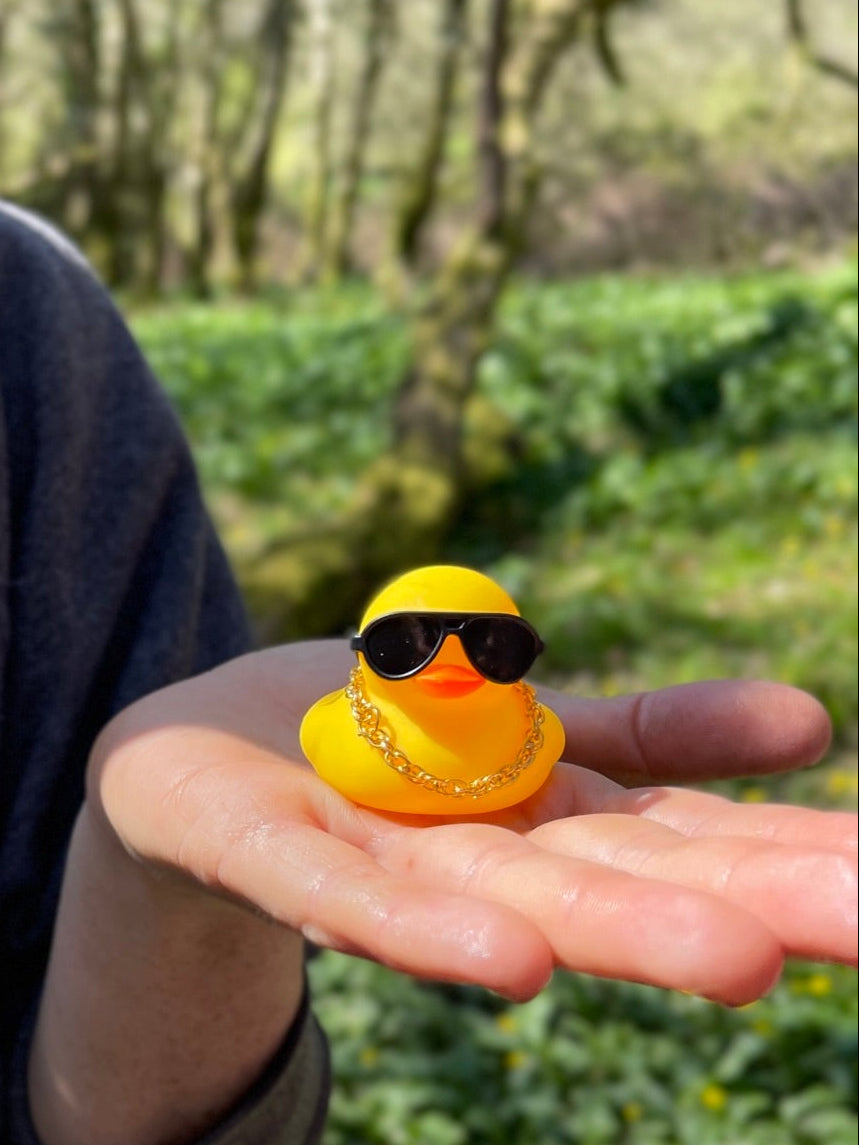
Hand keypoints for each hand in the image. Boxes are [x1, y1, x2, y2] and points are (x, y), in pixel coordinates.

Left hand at [91, 641, 856, 1006]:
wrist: (207, 754)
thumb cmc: (388, 737)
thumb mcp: (534, 715)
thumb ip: (655, 732)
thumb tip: (813, 723)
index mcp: (554, 822)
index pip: (694, 840)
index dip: (798, 856)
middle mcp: (488, 862)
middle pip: (623, 883)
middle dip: (748, 904)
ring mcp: (384, 866)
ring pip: (508, 901)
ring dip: (616, 934)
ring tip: (735, 960)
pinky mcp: (275, 850)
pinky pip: (349, 894)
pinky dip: (427, 928)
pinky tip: (506, 958)